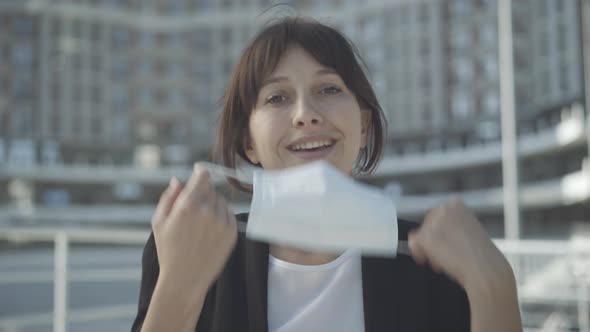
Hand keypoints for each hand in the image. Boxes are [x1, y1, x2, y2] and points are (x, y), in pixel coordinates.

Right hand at [151, 163, 237, 291]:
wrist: (185, 279)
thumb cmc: (168, 250)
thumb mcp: (159, 222)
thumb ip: (169, 197)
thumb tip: (178, 180)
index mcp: (188, 206)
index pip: (203, 176)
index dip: (201, 172)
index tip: (199, 171)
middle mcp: (208, 212)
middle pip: (210, 189)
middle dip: (202, 194)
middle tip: (192, 210)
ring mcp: (222, 222)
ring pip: (220, 201)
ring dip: (212, 205)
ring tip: (199, 224)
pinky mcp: (232, 233)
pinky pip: (229, 214)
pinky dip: (221, 217)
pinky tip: (209, 231)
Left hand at [408, 198, 512, 290]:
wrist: (487, 271)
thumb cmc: (482, 257)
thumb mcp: (467, 232)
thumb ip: (449, 228)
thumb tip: (422, 236)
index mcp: (456, 204)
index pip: (437, 216)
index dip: (441, 232)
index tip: (449, 243)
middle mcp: (444, 208)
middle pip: (427, 225)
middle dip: (434, 242)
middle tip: (446, 256)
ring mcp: (434, 222)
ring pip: (420, 235)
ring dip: (429, 250)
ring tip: (445, 261)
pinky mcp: (426, 236)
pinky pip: (413, 244)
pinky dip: (420, 255)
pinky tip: (437, 263)